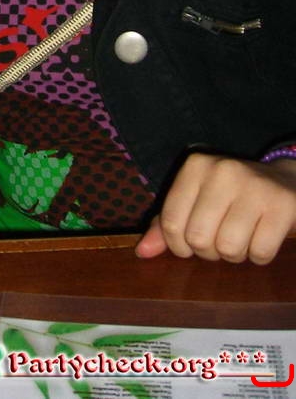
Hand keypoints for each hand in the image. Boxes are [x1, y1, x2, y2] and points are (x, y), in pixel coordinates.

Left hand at [136, 152, 295, 264]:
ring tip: (240, 237)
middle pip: (198, 238)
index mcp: (195, 166)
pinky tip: (260, 237)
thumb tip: (141, 252)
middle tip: (219, 239)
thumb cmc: (230, 196)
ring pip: (228, 248)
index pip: (170, 222)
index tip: (190, 245)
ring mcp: (254, 186)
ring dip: (234, 255)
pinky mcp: (281, 206)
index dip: (178, 246)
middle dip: (208, 251)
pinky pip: (260, 253)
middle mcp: (222, 171)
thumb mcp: (195, 200)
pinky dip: (258, 256)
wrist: (283, 182)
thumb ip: (166, 224)